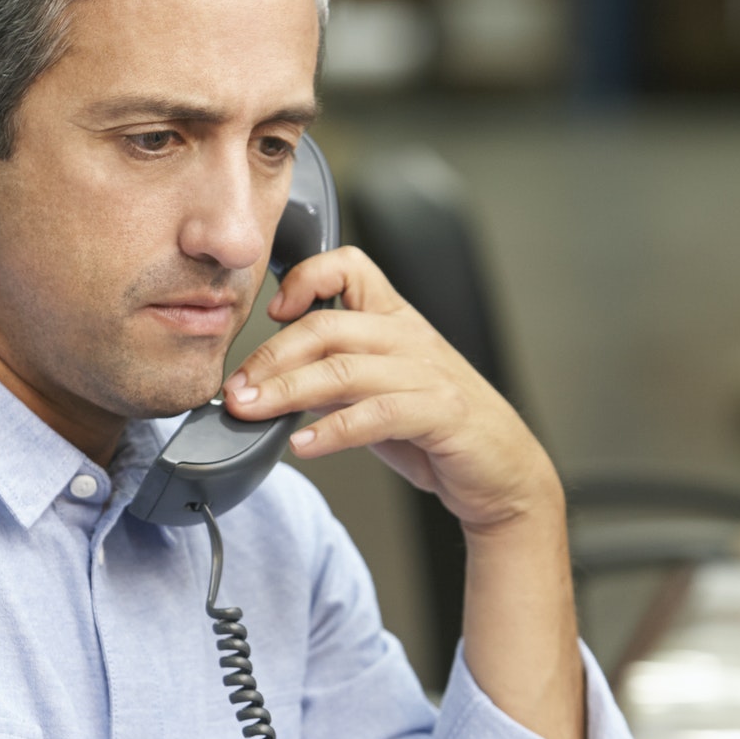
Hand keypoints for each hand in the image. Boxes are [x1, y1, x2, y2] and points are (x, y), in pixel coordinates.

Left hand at [223, 247, 559, 534]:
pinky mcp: (441, 413)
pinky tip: (303, 443)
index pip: (350, 266)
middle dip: (271, 356)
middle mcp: (409, 338)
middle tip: (236, 389)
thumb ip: (332, 377)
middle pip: (327, 326)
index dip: (306, 277)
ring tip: (253, 411)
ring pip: (344, 370)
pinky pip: (376, 414)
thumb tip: (268, 383)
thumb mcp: (379, 391)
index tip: (271, 313)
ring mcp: (428, 374)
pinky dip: (333, 429)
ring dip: (287, 391)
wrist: (503, 471)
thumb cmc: (438, 429)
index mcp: (395, 320)